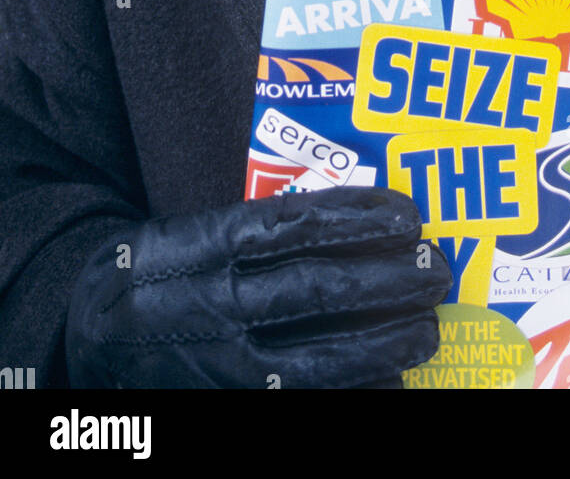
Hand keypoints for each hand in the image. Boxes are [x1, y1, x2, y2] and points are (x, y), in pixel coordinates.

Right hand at [65, 186, 450, 388]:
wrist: (85, 334)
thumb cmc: (154, 272)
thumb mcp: (189, 230)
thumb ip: (256, 225)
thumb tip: (354, 217)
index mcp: (205, 247)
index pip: (296, 226)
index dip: (359, 219)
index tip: (408, 213)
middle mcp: (215, 304)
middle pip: (319, 289)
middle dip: (388, 279)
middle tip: (437, 268)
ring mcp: (221, 365)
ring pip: (318, 357)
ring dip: (383, 342)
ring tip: (427, 328)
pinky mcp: (228, 403)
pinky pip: (301, 403)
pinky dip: (352, 392)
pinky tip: (391, 381)